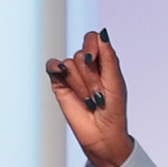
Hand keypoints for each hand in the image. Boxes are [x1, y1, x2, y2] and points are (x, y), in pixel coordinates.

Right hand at [46, 29, 133, 166]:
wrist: (102, 133)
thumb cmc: (114, 108)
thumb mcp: (115, 81)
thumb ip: (108, 57)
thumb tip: (103, 33)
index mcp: (103, 60)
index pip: (93, 38)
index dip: (92, 46)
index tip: (94, 60)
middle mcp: (87, 65)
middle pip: (82, 53)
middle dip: (91, 75)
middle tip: (98, 93)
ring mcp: (72, 73)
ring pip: (70, 64)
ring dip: (81, 84)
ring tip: (88, 98)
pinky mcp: (59, 83)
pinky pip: (53, 66)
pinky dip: (56, 68)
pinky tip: (61, 74)